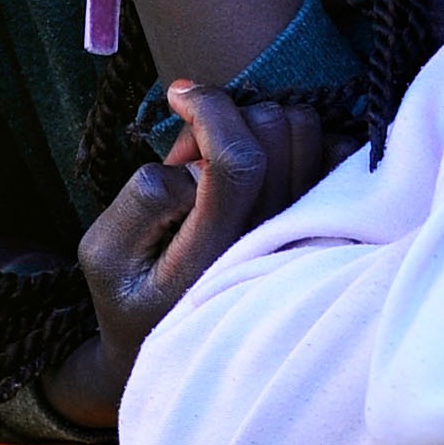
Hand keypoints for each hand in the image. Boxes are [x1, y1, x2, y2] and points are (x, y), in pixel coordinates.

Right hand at [51, 83, 337, 420]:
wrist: (178, 349)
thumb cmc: (132, 297)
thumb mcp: (106, 255)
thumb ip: (143, 201)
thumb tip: (193, 166)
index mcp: (216, 255)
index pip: (240, 161)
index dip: (210, 109)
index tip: (177, 95)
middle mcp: (273, 245)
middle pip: (278, 133)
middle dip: (225, 118)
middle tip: (190, 150)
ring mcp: (308, 237)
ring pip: (308, 132)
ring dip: (257, 125)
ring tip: (220, 160)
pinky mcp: (326, 229)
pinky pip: (336, 152)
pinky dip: (298, 139)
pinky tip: (261, 163)